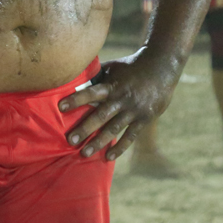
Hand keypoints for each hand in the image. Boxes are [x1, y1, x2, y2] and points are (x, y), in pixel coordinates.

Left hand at [58, 48, 176, 161]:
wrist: (162, 67)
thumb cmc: (133, 65)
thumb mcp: (114, 66)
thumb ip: (98, 75)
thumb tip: (77, 77)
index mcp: (112, 84)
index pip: (91, 92)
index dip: (76, 99)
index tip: (60, 107)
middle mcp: (121, 98)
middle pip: (101, 115)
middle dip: (85, 128)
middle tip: (70, 140)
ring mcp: (133, 110)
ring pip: (114, 129)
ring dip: (99, 142)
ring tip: (84, 153)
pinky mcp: (144, 118)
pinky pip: (130, 136)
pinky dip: (120, 147)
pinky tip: (108, 156)